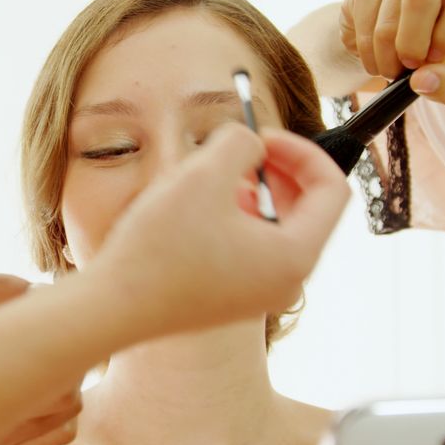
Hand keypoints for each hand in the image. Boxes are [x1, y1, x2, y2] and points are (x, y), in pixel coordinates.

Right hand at [90, 124, 348, 337]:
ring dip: (255, 192)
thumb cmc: (157, 250)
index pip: (332, 189)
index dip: (303, 150)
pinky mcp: (231, 298)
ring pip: (276, 227)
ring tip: (214, 177)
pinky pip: (252, 248)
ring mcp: (259, 294)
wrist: (113, 308)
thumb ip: (241, 141)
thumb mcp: (203, 174)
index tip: (262, 136)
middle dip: (278, 170)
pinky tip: (199, 208)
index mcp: (295, 256)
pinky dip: (237, 219)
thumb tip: (250, 144)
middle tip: (242, 149)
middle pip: (308, 209)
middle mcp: (286, 282)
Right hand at [340, 0, 444, 103]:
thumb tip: (423, 80)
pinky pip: (363, 22)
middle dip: (409, 45)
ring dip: (384, 57)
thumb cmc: (433, 51)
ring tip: (389, 68)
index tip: (434, 59)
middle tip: (406, 67)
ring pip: (386, 20)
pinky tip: (374, 55)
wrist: (394, 39)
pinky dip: (366, 51)